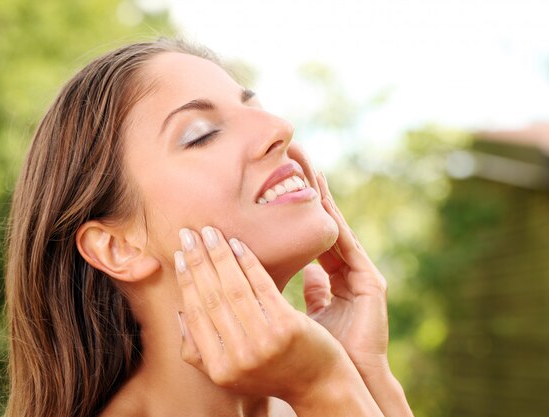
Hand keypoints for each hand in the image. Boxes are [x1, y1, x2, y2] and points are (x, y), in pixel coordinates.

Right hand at [174, 226, 382, 415]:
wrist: (319, 385)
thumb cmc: (271, 372)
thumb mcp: (229, 374)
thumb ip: (199, 352)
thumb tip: (180, 313)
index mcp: (219, 369)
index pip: (195, 315)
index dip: (186, 282)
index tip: (179, 256)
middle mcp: (239, 358)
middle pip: (211, 298)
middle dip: (197, 261)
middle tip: (188, 234)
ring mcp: (264, 342)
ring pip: (234, 288)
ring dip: (219, 255)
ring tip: (211, 232)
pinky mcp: (287, 326)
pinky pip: (261, 285)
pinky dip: (248, 261)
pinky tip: (238, 244)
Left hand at [304, 173, 389, 376]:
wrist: (346, 379)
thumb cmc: (325, 351)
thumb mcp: (310, 313)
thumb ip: (313, 291)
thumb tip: (306, 272)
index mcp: (335, 278)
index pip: (313, 237)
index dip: (298, 211)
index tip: (282, 182)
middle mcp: (349, 272)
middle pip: (325, 225)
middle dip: (311, 193)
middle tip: (295, 157)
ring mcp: (361, 275)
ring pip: (336, 229)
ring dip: (322, 199)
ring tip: (309, 166)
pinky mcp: (370, 283)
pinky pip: (346, 248)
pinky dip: (333, 225)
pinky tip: (321, 201)